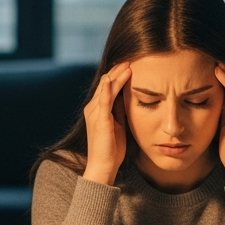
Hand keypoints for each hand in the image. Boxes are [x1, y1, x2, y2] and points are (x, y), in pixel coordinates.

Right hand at [82, 62, 131, 184]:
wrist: (103, 166)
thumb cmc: (111, 148)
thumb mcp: (118, 123)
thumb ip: (120, 109)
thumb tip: (128, 96)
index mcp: (97, 108)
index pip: (107, 85)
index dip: (118, 74)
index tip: (131, 65)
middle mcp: (92, 107)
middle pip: (105, 82)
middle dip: (118, 70)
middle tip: (132, 59)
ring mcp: (95, 113)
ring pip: (105, 87)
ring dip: (117, 75)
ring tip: (129, 65)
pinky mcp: (100, 120)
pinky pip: (103, 100)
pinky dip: (108, 89)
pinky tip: (114, 79)